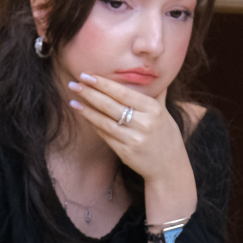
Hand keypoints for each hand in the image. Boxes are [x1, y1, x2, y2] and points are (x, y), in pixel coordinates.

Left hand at [66, 73, 192, 192]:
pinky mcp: (125, 152)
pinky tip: (84, 115)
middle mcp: (144, 123)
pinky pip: (105, 135)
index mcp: (153, 109)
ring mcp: (133, 139)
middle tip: (74, 84)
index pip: (123, 93)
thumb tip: (154, 75)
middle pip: (110, 105)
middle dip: (90, 93)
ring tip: (73, 100)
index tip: (87, 75)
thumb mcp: (165, 113)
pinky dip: (94, 124)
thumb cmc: (166, 136)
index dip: (103, 84)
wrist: (170, 167)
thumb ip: (156, 95)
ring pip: (104, 121)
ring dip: (86, 110)